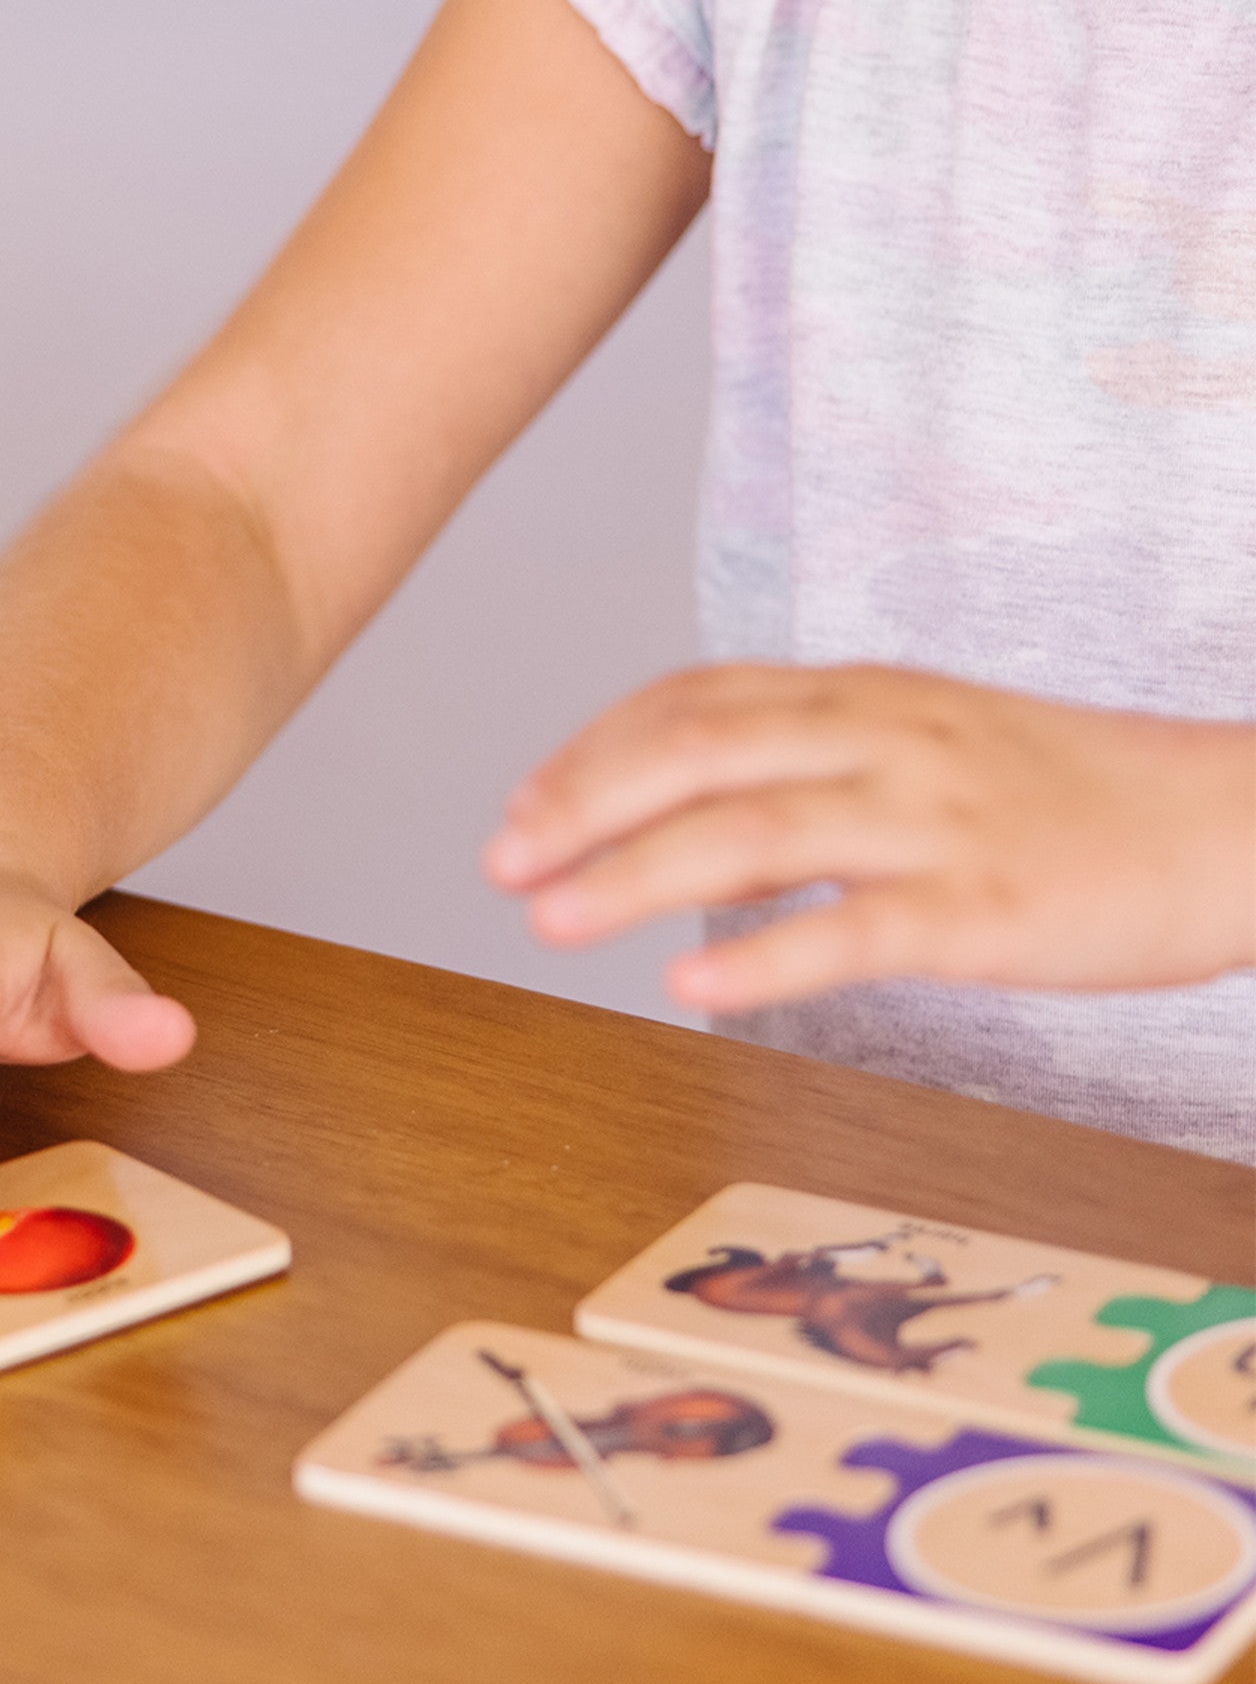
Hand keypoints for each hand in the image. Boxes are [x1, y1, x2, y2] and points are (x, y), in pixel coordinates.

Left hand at [486, 664, 1255, 1013]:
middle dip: (581, 808)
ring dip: (633, 879)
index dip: (589, 756)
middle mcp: (888, 739)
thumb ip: (801, 780)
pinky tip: (690, 988)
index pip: (690, 704)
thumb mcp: (923, 751)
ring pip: (752, 834)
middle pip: (697, 754)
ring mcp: (937, 820)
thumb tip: (673, 843)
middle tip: (501, 864)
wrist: (1237, 823)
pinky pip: (857, 930)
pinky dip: (763, 958)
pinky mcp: (989, 907)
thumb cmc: (1068, 799)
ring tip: (548, 922)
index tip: (518, 813)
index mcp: (865, 696)